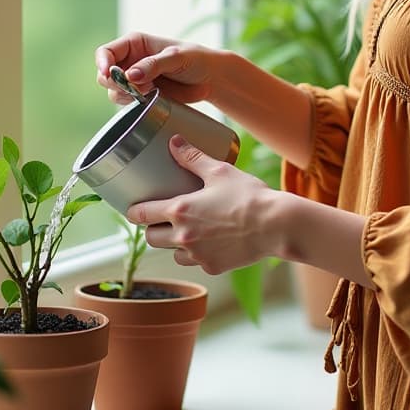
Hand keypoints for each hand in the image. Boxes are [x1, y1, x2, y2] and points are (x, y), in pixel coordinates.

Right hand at [95, 31, 218, 105]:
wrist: (210, 79)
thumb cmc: (195, 59)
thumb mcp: (176, 57)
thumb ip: (153, 65)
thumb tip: (130, 75)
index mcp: (134, 44)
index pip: (106, 53)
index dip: (103, 64)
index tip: (109, 74)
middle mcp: (130, 61)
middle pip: (105, 76)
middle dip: (117, 84)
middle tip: (138, 88)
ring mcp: (134, 80)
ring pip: (115, 92)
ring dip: (129, 95)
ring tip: (154, 90)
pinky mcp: (141, 96)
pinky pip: (128, 104)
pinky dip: (136, 104)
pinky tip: (154, 97)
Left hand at [126, 136, 278, 273]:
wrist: (275, 225)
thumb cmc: (248, 195)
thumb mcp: (219, 171)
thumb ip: (193, 157)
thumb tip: (174, 142)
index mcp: (180, 210)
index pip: (141, 214)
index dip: (134, 211)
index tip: (134, 208)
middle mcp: (183, 236)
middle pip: (151, 239)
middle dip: (153, 229)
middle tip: (161, 219)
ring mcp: (197, 255)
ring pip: (171, 254)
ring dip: (173, 244)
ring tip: (185, 232)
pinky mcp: (212, 267)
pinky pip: (195, 262)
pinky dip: (196, 254)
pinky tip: (208, 243)